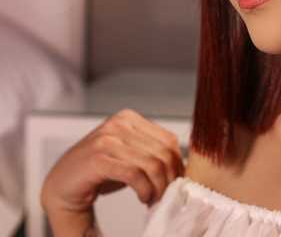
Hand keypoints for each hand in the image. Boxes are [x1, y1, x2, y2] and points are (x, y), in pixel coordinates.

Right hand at [41, 108, 184, 217]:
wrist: (61, 186)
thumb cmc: (99, 171)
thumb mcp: (131, 155)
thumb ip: (152, 152)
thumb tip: (184, 165)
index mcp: (129, 118)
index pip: (168, 140)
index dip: (177, 164)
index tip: (176, 182)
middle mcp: (119, 124)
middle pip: (163, 152)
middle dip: (169, 178)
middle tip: (165, 195)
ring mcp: (107, 140)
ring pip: (152, 164)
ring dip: (158, 187)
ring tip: (153, 198)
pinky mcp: (99, 159)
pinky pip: (135, 175)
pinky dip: (145, 190)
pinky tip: (143, 197)